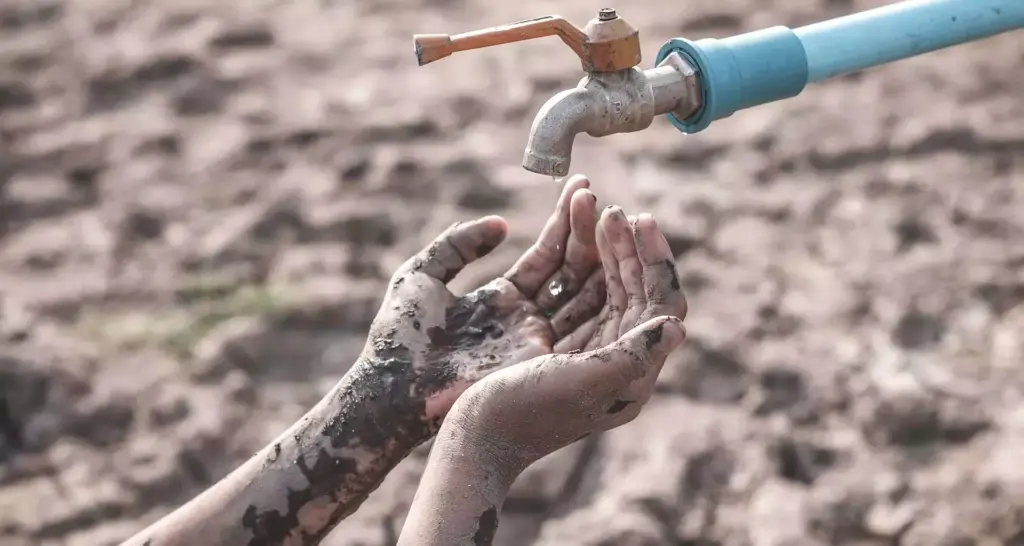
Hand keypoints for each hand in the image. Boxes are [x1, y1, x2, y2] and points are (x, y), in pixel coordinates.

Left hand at [357, 175, 604, 435]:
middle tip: (596, 194)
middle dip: (585, 231)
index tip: (581, 187)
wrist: (391, 388)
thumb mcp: (421, 275)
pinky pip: (580, 320)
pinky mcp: (540, 358)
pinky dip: (598, 289)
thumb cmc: (399, 336)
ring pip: (582, 291)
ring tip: (610, 213)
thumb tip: (501, 224)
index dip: (563, 222)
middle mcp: (528, 318)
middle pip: (570, 270)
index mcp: (503, 299)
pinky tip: (611, 256)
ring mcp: (538, 339)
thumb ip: (458, 244)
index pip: (545, 255)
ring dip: (596, 254)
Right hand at [445, 210, 687, 467]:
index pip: (660, 305)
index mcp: (630, 373)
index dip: (655, 260)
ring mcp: (581, 348)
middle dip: (626, 245)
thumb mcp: (581, 383)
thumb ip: (632, 356)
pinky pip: (572, 289)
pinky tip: (566, 227)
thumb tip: (678, 326)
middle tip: (613, 209)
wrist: (473, 442)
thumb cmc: (522, 415)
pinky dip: (571, 257)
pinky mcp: (551, 341)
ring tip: (589, 203)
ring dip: (599, 244)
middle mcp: (612, 358)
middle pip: (633, 289)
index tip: (639, 219)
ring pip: (602, 283)